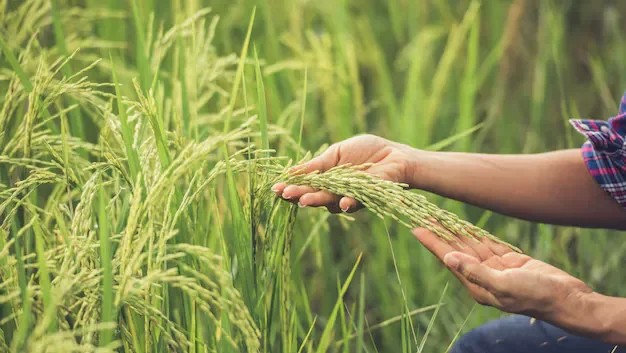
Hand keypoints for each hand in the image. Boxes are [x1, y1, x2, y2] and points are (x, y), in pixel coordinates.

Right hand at [272, 134, 416, 212]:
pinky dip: (348, 202)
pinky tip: (341, 202)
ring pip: (330, 202)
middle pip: (314, 196)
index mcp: (326, 180)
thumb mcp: (336, 153)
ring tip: (305, 199)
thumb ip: (317, 165)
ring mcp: (349, 197)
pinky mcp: (367, 198)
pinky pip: (355, 202)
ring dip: (318, 200)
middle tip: (287, 195)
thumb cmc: (366, 152)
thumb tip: (290, 172)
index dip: (290, 188)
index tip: (275, 188)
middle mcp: (335, 192)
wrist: (394, 155)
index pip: (304, 186)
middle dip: (299, 196)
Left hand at [412, 226, 592, 320]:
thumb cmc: (536, 296)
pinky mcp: (510, 262)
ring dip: (456, 231)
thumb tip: (449, 259)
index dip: (432, 243)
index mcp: (477, 285)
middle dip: (440, 233)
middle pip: (456, 250)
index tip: (417, 228)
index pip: (448, 259)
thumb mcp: (503, 285)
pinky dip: (476, 234)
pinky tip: (465, 225)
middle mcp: (482, 276)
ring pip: (471, 245)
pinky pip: (488, 245)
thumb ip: (475, 272)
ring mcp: (496, 269)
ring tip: (440, 216)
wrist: (567, 299)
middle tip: (424, 215)